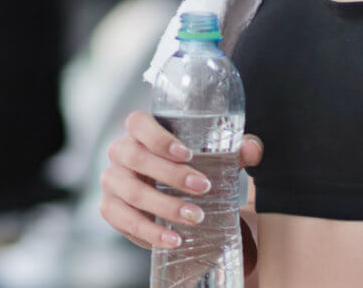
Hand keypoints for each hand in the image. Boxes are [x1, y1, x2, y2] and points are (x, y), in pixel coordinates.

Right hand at [98, 111, 264, 253]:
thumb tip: (251, 149)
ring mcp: (112, 181)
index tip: (186, 153)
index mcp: (139, 131)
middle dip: (171, 175)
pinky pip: (124, 221)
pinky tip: (173, 239)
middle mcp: (120, 152)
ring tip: (195, 218)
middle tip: (203, 188)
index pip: (137, 123)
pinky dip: (150, 232)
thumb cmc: (189, 168)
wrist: (172, 198)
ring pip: (131, 192)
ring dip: (164, 206)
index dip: (158, 136)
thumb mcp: (213, 157)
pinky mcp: (110, 209)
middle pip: (135, 157)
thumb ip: (235, 151)